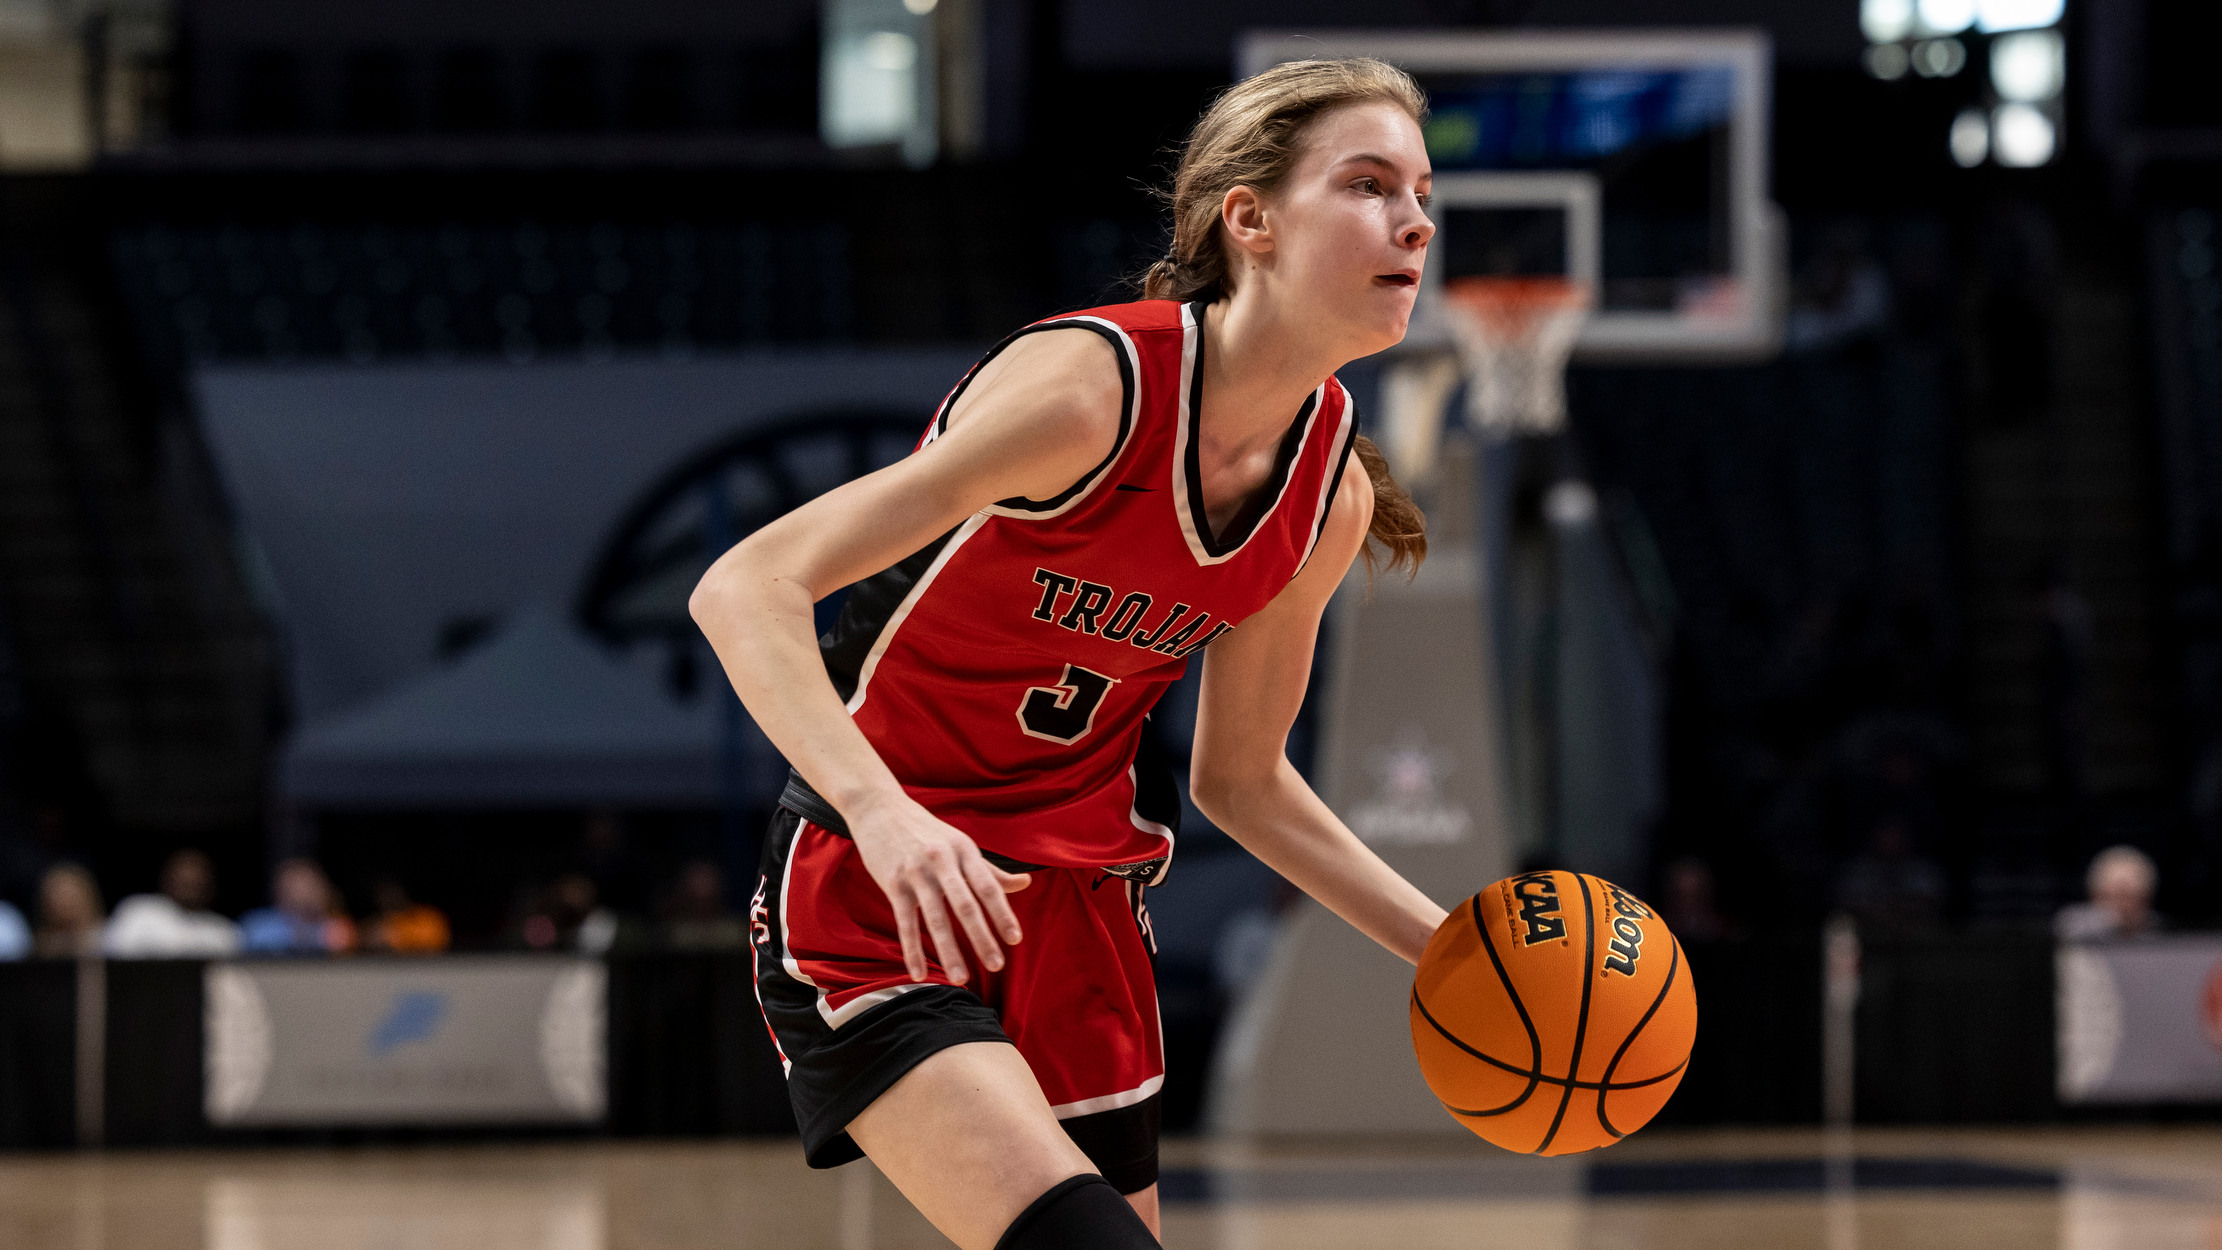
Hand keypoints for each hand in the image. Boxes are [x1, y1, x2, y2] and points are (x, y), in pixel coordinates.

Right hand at [846, 793, 1029, 983]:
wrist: (879, 808)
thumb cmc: (925, 830)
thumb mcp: (960, 843)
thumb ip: (991, 869)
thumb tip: (1026, 883)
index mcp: (964, 851)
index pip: (988, 886)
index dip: (1002, 914)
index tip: (1015, 940)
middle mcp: (942, 861)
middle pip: (965, 905)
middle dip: (982, 937)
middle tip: (996, 966)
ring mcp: (916, 872)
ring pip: (936, 918)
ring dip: (949, 951)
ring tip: (961, 979)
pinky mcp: (893, 883)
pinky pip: (905, 922)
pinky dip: (912, 950)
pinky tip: (918, 973)